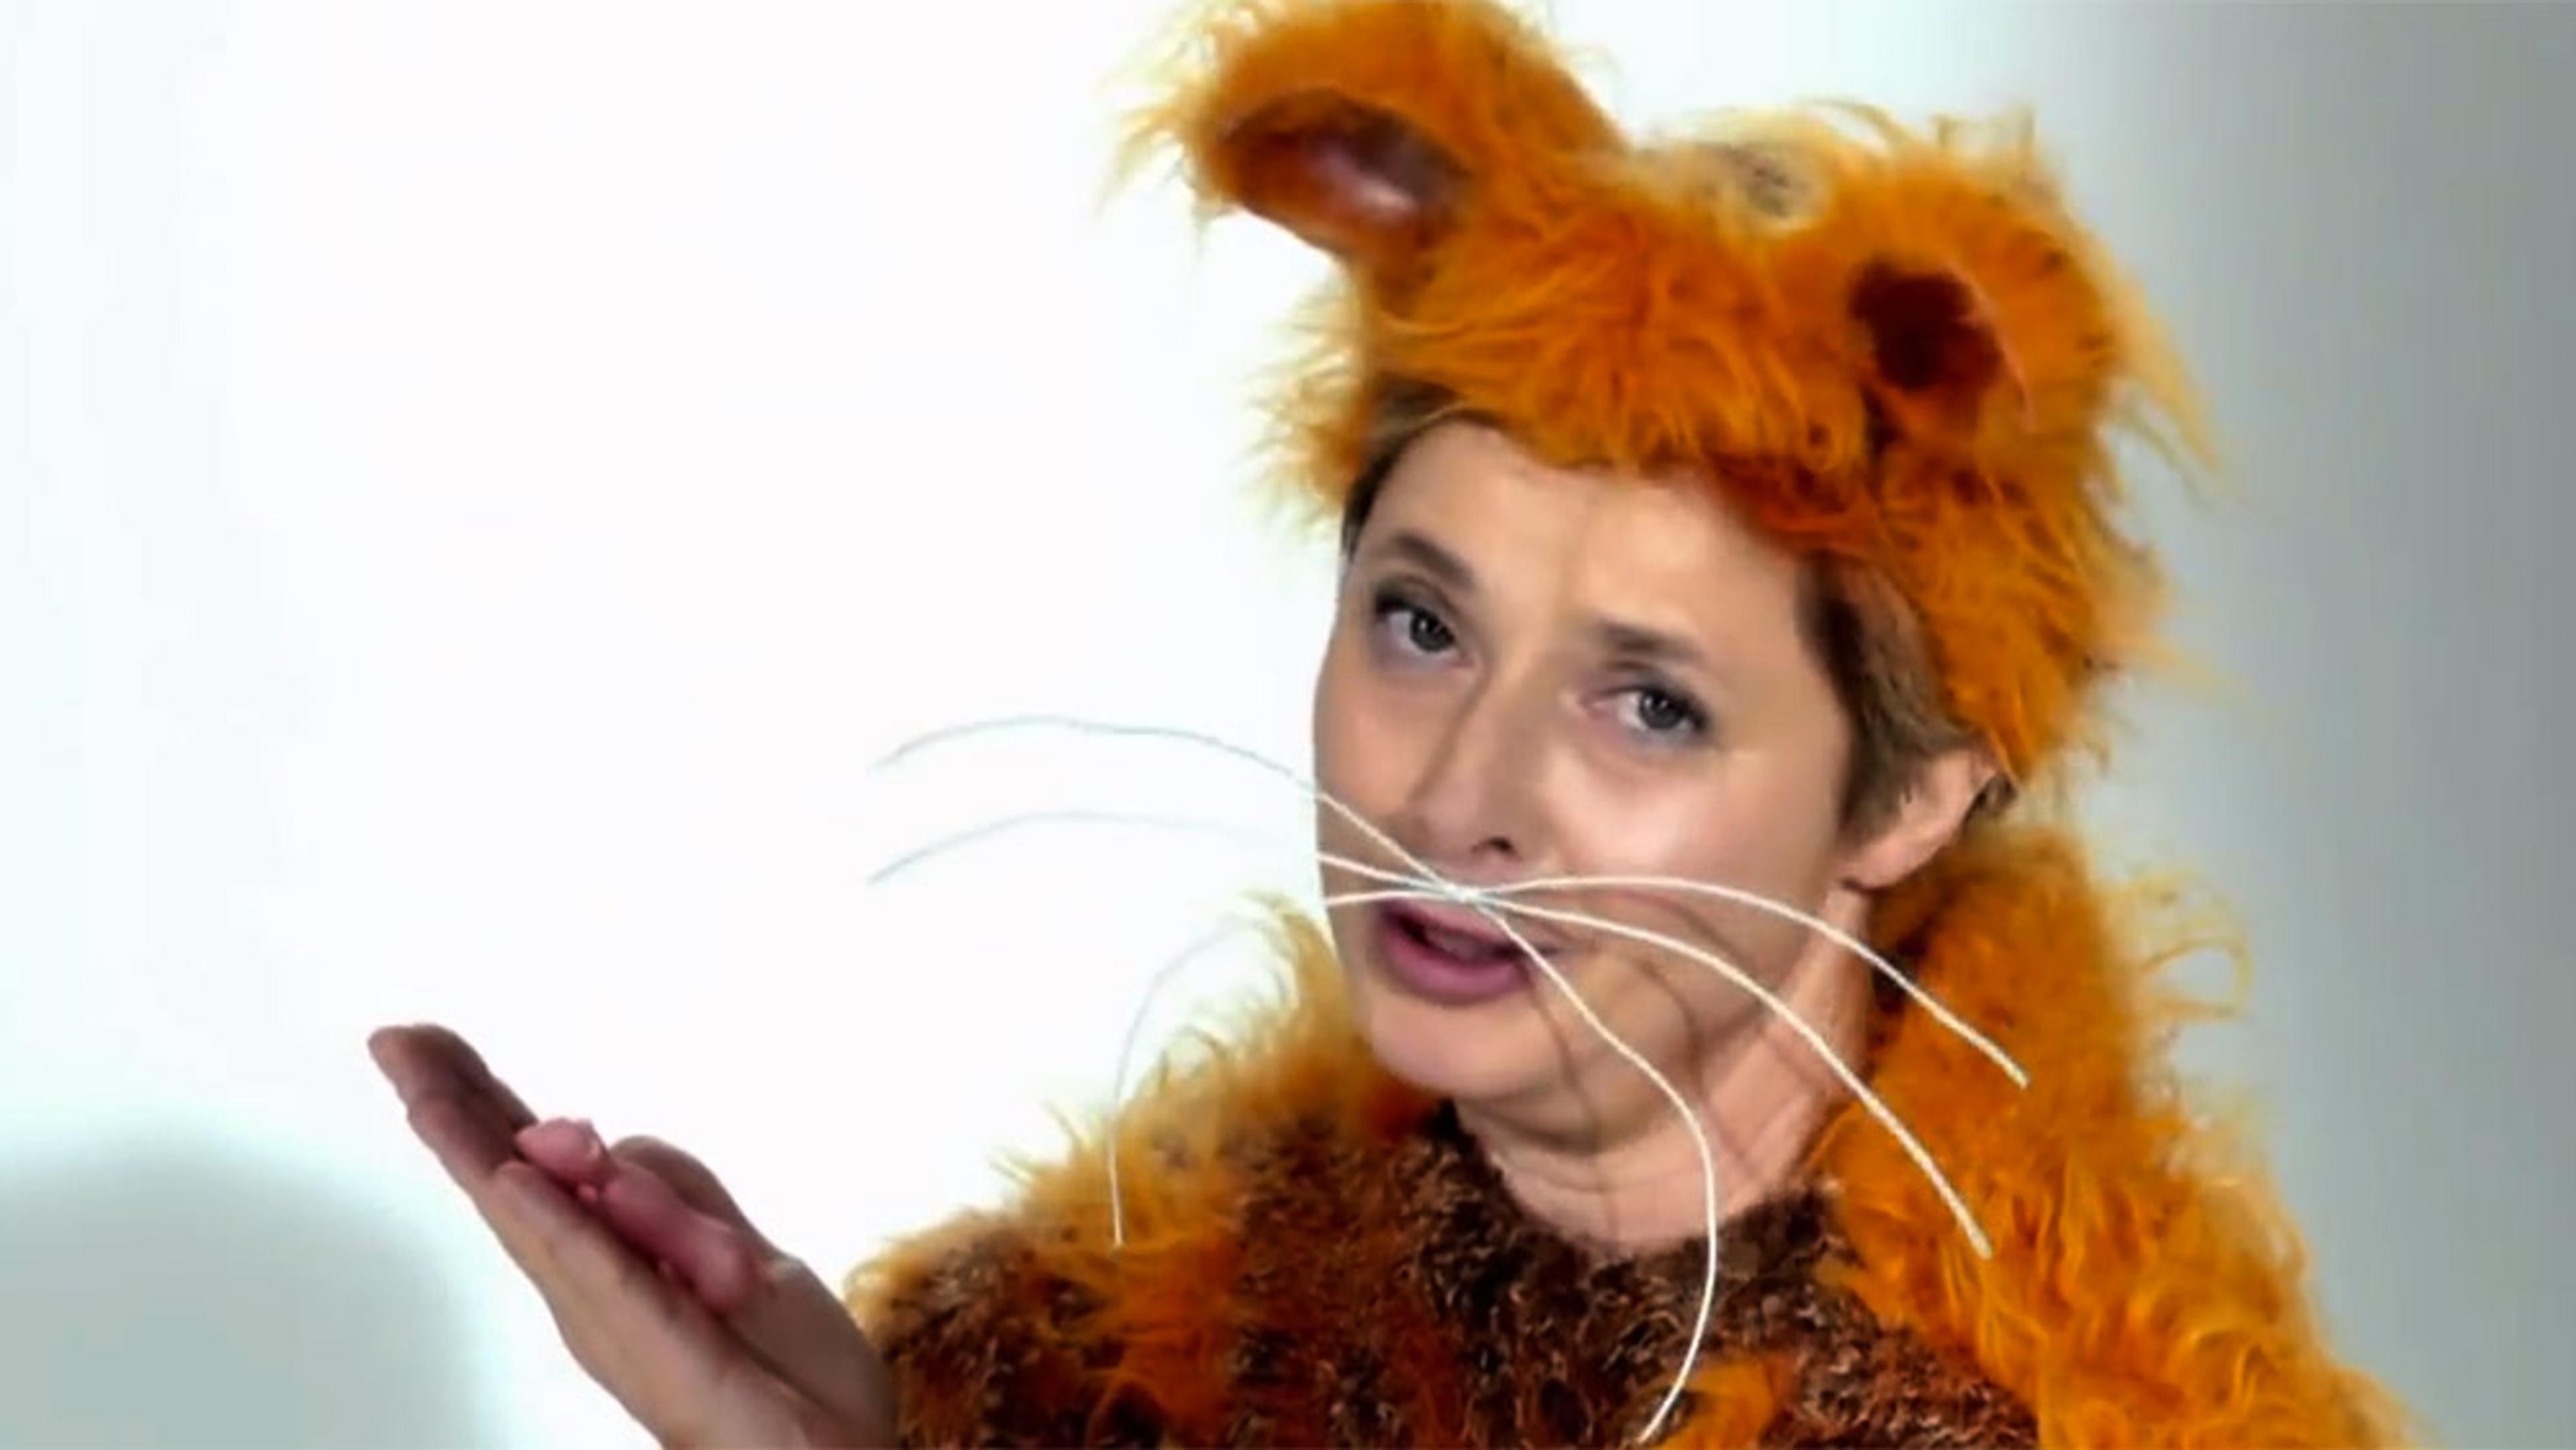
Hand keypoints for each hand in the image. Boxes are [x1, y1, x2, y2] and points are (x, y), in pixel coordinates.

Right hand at [368, 1025, 897, 1448]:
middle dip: (453, 1111)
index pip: (532, 1167)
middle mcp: (594, 1293)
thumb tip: (602, 1148)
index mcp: (612, 1262)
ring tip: (430, 1093)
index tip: (420, 1042)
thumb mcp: (737, 1255)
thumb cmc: (786, 1375)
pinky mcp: (665, 1352)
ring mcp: (619, 1324)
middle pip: (510, 1186)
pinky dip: (561, 1225)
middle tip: (394, 1043)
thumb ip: (672, 1201)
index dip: (480, 1103)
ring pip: (539, 1223)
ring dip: (485, 1153)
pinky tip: (516, 1182)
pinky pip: (607, 1277)